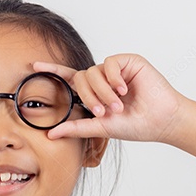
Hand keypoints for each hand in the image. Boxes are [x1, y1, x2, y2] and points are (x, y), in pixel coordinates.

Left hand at [33, 53, 186, 143]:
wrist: (160, 120)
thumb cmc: (135, 125)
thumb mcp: (101, 127)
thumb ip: (76, 128)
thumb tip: (50, 134)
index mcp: (95, 92)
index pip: (70, 79)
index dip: (53, 72)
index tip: (34, 66)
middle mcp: (103, 79)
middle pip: (80, 77)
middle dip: (89, 96)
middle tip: (103, 111)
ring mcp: (115, 69)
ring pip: (93, 71)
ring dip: (103, 91)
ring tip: (118, 105)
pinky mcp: (128, 61)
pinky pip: (109, 63)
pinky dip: (113, 78)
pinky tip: (124, 89)